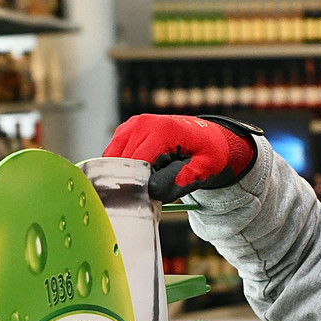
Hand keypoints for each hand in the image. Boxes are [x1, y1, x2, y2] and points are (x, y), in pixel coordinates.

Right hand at [104, 114, 258, 201]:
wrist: (207, 136)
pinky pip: (113, 155)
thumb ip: (183, 178)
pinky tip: (142, 170)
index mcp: (164, 131)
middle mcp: (143, 123)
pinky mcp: (125, 130)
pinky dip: (123, 167)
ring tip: (151, 176)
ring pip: (115, 160)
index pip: (138, 163)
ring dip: (128, 173)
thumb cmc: (207, 153)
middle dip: (136, 180)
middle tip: (155, 189)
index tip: (153, 196)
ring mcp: (132, 125)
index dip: (142, 184)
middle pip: (125, 163)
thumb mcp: (205, 168)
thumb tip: (153, 189)